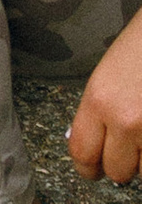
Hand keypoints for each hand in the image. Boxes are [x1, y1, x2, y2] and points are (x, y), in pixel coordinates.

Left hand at [69, 0, 141, 179]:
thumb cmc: (141, 45)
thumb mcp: (108, 74)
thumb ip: (97, 109)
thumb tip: (90, 142)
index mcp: (99, 98)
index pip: (81, 152)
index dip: (87, 166)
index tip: (92, 168)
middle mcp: (124, 119)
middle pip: (116, 171)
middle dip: (121, 163)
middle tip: (127, 148)